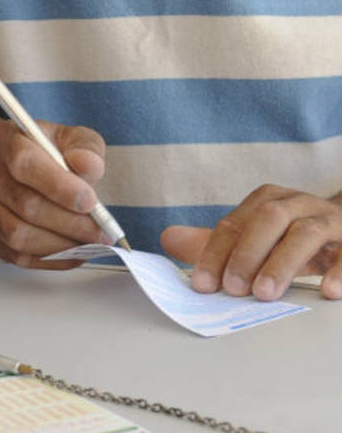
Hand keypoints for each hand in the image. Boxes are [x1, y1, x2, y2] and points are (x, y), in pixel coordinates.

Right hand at [0, 118, 109, 268]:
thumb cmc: (33, 149)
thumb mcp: (65, 135)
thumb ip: (84, 148)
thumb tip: (90, 168)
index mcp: (5, 143)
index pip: (26, 165)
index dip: (60, 187)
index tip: (91, 203)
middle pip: (26, 207)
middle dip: (70, 225)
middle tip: (101, 233)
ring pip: (18, 237)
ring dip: (60, 246)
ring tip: (89, 245)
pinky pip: (14, 256)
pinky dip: (48, 260)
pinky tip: (71, 254)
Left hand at [161, 185, 341, 299]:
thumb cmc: (288, 239)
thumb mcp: (251, 239)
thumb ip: (211, 243)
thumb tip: (168, 238)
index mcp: (266, 201)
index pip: (233, 224)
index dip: (215, 254)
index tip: (203, 285)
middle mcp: (297, 203)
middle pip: (270, 218)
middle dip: (248, 253)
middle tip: (234, 289)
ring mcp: (329, 219)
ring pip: (307, 232)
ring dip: (283, 263)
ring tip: (266, 294)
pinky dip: (341, 270)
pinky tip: (328, 291)